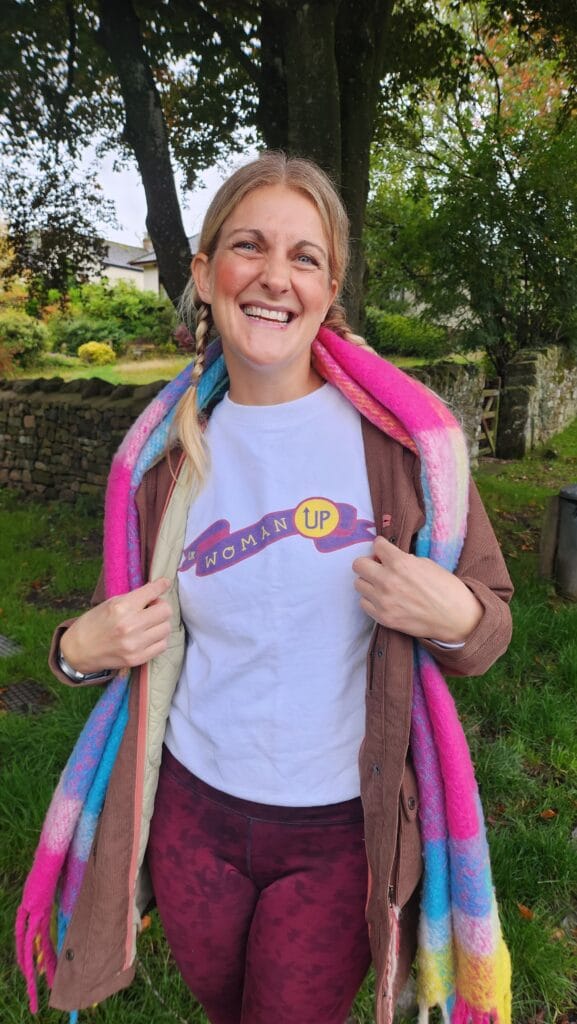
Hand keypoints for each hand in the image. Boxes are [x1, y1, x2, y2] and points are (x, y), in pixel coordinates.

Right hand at [59, 578, 172, 673]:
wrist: (78, 650)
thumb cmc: (93, 624)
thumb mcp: (110, 603)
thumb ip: (133, 598)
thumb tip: (156, 593)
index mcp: (121, 607)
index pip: (152, 592)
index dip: (161, 585)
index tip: (165, 583)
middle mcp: (130, 625)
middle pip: (165, 611)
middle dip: (160, 606)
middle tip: (151, 608)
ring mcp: (135, 644)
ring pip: (166, 628)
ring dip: (160, 624)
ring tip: (149, 624)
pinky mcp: (137, 658)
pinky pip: (162, 645)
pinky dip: (158, 639)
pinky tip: (148, 636)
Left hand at [352, 537, 482, 642]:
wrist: (456, 618)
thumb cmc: (446, 588)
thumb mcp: (427, 564)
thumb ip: (404, 560)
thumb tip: (388, 559)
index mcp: (400, 562)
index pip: (376, 545)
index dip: (381, 547)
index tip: (385, 551)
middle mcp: (387, 580)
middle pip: (358, 565)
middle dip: (368, 563)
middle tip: (379, 568)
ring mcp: (383, 601)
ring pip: (358, 584)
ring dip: (369, 582)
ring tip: (382, 586)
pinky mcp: (383, 618)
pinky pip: (364, 604)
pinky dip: (371, 600)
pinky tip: (384, 600)